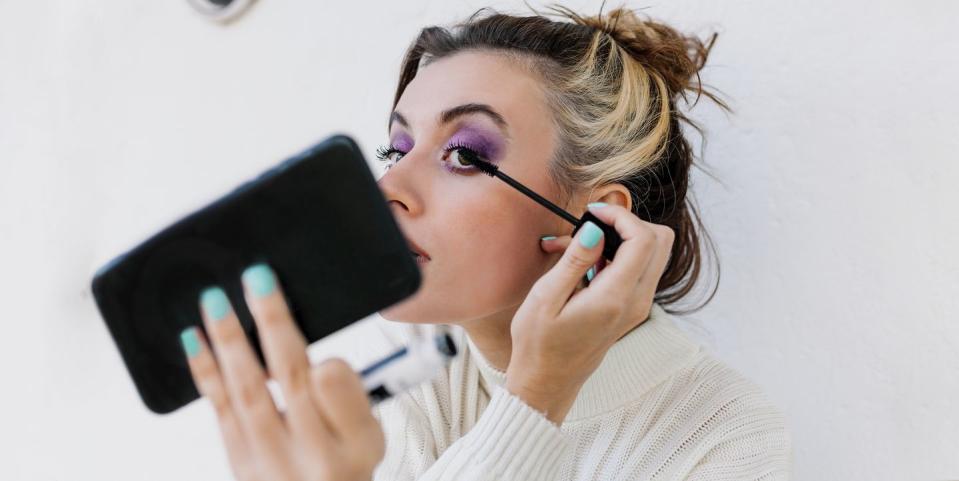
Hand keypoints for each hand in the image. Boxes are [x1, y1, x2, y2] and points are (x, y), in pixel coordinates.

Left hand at [179, 263, 384, 480]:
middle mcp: (315, 454)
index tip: (322, 353)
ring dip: (230, 340)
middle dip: (272, 323)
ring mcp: (271, 460)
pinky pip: (220, 410)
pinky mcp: (238, 459)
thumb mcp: (371, 433)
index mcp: (357, 442)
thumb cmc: (342, 462)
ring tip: (217, 300)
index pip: (344, 395)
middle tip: (257, 278)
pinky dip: (205, 371)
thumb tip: (320, 364)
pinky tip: (195, 339)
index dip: (332, 372)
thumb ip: (351, 396)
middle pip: (292, 380)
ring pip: (248, 392)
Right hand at [505, 203, 673, 423]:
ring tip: (578, 244)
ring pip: (653, 253)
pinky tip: (582, 261)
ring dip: (622, 238)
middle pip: (661, 241)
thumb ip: (574, 261)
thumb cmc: (539, 344)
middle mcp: (636, 302)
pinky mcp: (630, 308)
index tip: (591, 212)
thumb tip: (595, 230)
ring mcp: (637, 306)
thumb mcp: (546, 298)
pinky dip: (617, 255)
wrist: (547, 382)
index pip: (644, 240)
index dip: (621, 215)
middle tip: (591, 224)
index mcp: (616, 297)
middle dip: (628, 222)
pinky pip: (638, 270)